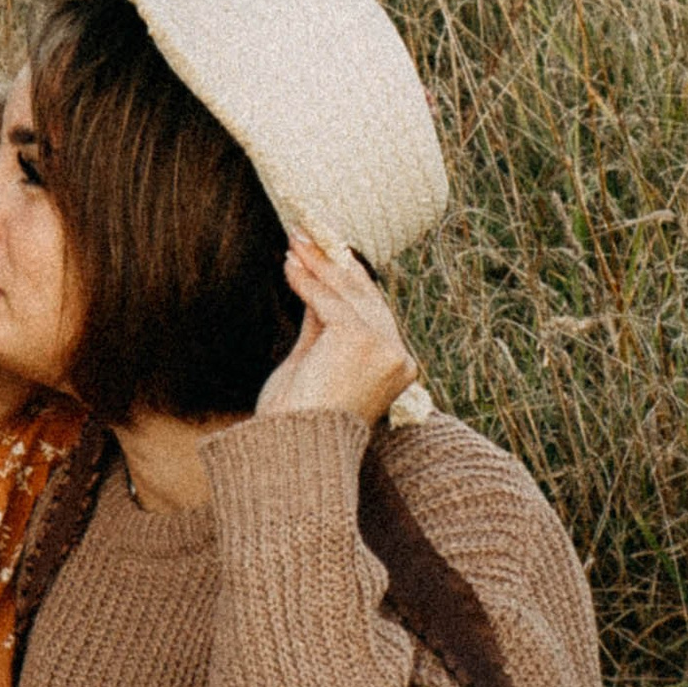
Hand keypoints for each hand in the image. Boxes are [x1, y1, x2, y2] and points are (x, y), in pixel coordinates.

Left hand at [257, 236, 421, 427]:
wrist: (294, 450)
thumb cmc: (299, 419)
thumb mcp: (314, 363)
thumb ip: (320, 326)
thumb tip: (315, 287)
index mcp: (395, 367)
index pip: (371, 311)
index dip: (347, 280)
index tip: (323, 255)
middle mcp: (398, 357)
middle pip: (365, 297)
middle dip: (332, 264)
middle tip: (306, 237)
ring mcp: (384, 348)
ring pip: (348, 294)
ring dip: (318, 265)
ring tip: (294, 242)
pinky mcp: (361, 340)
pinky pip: (330, 302)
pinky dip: (307, 281)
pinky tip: (289, 265)